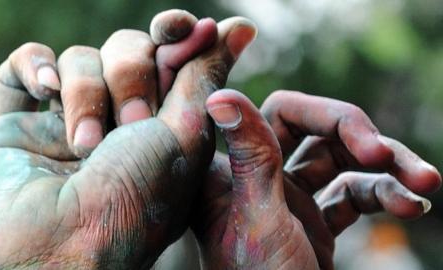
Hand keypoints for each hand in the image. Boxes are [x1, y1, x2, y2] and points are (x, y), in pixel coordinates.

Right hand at [0, 10, 255, 268]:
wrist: (66, 251)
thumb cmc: (137, 199)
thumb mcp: (187, 131)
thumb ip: (207, 74)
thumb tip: (239, 27)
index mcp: (162, 121)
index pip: (168, 54)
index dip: (175, 32)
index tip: (180, 27)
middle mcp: (116, 119)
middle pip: (125, 50)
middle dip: (133, 76)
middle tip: (135, 122)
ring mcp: (68, 121)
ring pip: (78, 58)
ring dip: (87, 94)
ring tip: (86, 146)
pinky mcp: (20, 125)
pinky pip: (24, 66)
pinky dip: (35, 66)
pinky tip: (45, 90)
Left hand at [192, 90, 440, 268]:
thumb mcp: (260, 218)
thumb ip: (250, 157)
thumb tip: (219, 97)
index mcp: (234, 173)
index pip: (278, 115)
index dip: (318, 112)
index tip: (360, 132)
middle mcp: (259, 179)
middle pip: (314, 130)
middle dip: (356, 136)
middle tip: (385, 154)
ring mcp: (288, 200)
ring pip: (341, 162)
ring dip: (385, 166)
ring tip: (427, 181)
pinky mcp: (314, 224)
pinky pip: (353, 195)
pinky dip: (384, 195)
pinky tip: (413, 205)